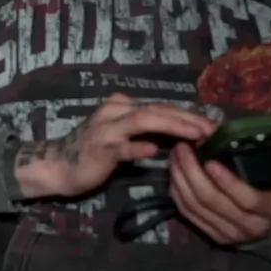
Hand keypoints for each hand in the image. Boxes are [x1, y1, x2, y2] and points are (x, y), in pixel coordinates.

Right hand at [14, 93, 215, 198]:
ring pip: (142, 121)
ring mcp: (106, 130)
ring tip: (195, 134)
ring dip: (171, 126)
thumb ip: (145, 130)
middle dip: (186, 118)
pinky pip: (122, 147)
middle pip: (155, 109)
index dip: (186, 114)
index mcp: (122, 106)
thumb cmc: (92, 151)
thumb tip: (181, 132)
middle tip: (211, 128)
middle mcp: (114, 112)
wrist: (58, 165)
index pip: (159, 106)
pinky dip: (138, 148)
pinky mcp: (100, 149)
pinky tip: (153, 151)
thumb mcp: (120, 135)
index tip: (211, 125)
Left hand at [169, 142, 270, 245]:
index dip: (226, 181)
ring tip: (175, 155)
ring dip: (180, 179)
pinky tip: (174, 173)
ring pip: (195, 207)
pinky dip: (177, 193)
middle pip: (212, 201)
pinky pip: (188, 214)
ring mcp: (228, 232)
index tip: (210, 160)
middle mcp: (248, 226)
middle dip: (192, 172)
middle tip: (183, 148)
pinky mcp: (213, 234)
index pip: (246, 199)